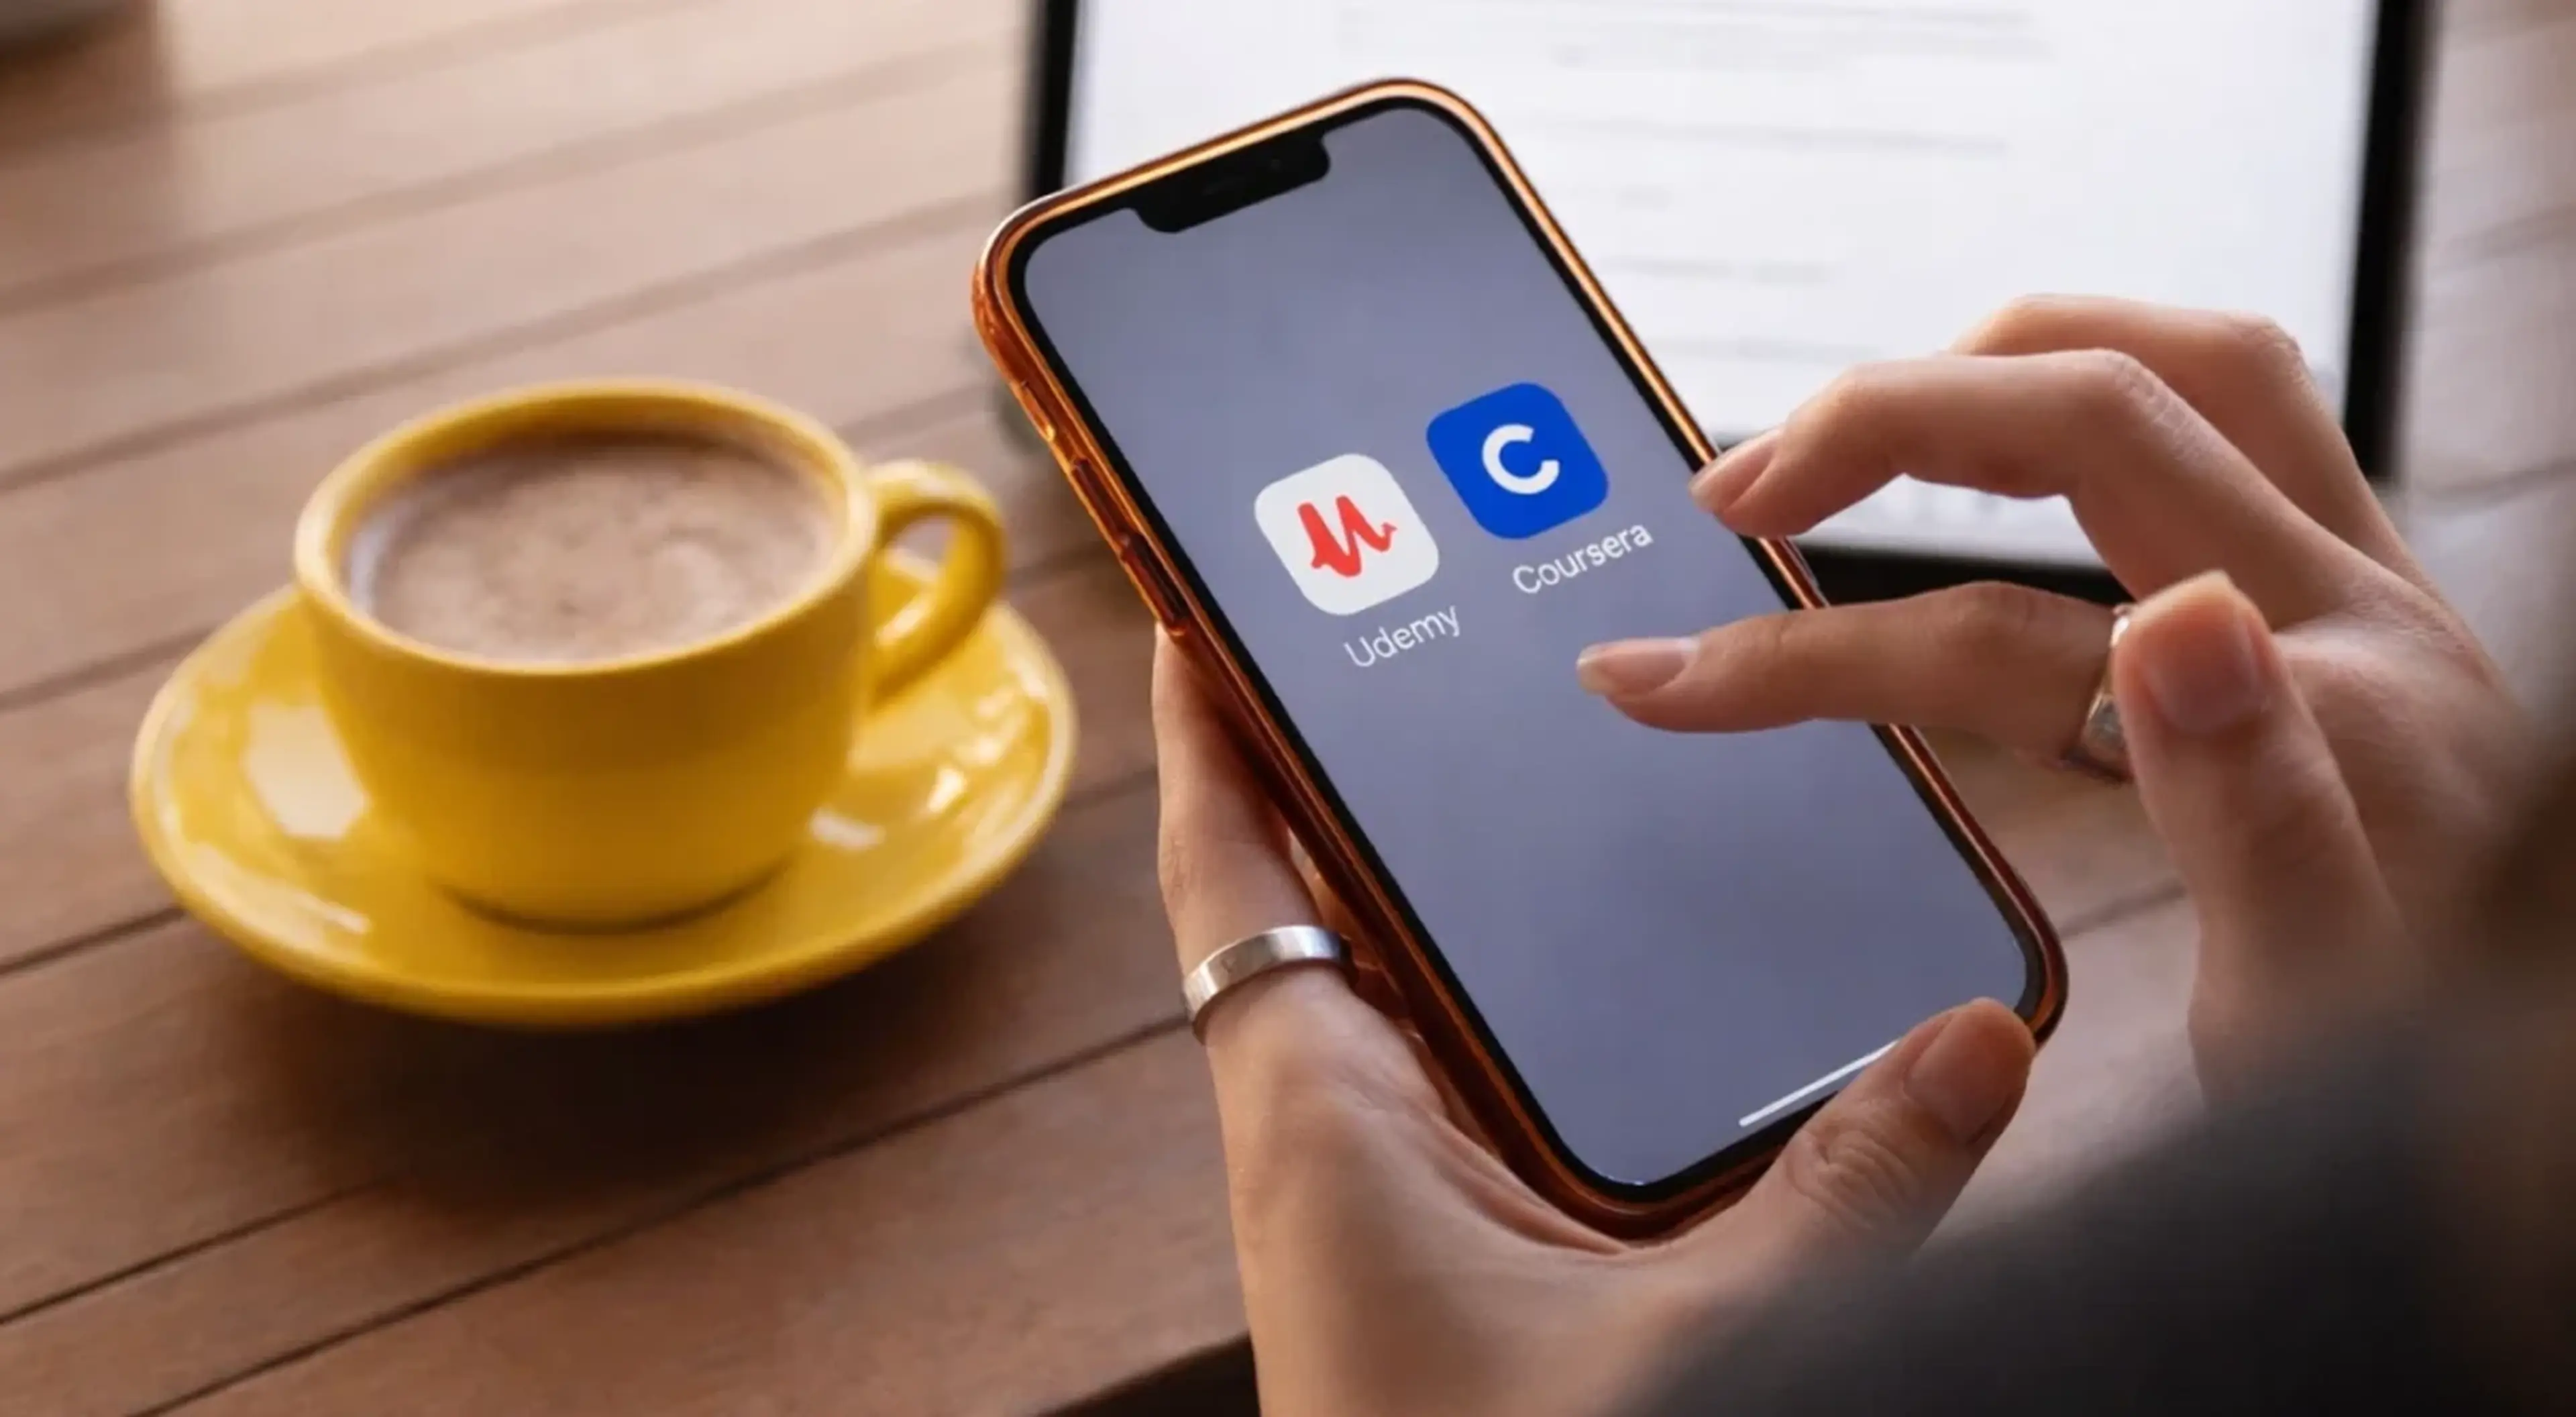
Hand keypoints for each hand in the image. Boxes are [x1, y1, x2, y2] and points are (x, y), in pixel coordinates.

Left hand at [1152, 639, 2034, 1416]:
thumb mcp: (1703, 1349)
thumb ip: (1843, 1196)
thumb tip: (1972, 1048)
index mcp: (1321, 1134)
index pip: (1229, 879)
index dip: (1207, 740)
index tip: (1199, 609)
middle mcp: (1334, 1150)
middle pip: (1312, 907)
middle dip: (1352, 776)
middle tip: (1415, 627)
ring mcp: (1392, 1209)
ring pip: (1399, 999)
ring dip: (1444, 895)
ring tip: (1525, 755)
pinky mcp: (1458, 1268)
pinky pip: (1471, 1091)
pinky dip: (1522, 1017)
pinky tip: (1623, 983)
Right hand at [1576, 297, 2529, 1091]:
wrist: (2556, 1101)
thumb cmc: (2429, 1068)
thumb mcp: (2329, 1008)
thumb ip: (2259, 816)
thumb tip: (2177, 615)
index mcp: (2326, 711)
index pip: (2000, 639)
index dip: (1803, 653)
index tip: (1659, 682)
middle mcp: (2359, 609)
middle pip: (2094, 409)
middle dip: (1880, 423)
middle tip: (1732, 499)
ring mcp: (2368, 588)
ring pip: (2182, 372)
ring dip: (1998, 365)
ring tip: (1855, 428)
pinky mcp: (2358, 600)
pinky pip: (2222, 422)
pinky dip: (2089, 400)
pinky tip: (2011, 459)